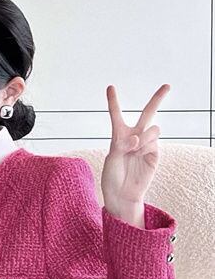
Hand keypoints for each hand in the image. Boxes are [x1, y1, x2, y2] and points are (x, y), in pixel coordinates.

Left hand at [101, 84, 169, 219]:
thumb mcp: (111, 158)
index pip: (117, 115)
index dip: (113, 101)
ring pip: (152, 128)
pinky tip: (140, 156)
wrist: (122, 193)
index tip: (110, 87)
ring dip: (144, 136)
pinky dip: (146, 147)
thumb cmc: (112, 176)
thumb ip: (123, 144)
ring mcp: (146, 144)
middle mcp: (134, 136)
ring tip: (135, 149)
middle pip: (148, 113)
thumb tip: (138, 138)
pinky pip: (154, 142)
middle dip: (158, 98)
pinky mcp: (155, 153)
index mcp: (119, 135)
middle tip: (167, 85)